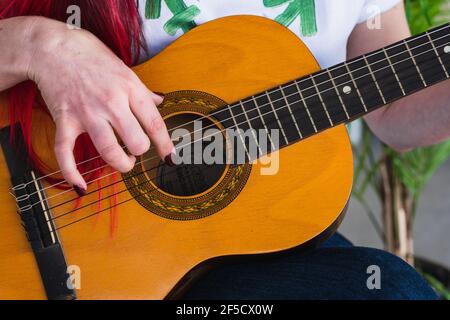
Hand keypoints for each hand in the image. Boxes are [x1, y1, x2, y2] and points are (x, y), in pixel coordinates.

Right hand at [27, 18, 173, 191]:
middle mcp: (112, 103)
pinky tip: (81, 187)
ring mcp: (87, 113)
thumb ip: (142, 90)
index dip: (165, 145)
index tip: (170, 157)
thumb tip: (160, 102)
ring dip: (120, 164)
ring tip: (124, 164)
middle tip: (136, 149)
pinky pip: (67, 153)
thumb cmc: (90, 55)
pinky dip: (72, 174)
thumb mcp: (124, 68)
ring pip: (110, 151)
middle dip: (140, 151)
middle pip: (136, 142)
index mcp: (130, 89)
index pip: (155, 124)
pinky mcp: (65, 120)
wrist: (52, 48)